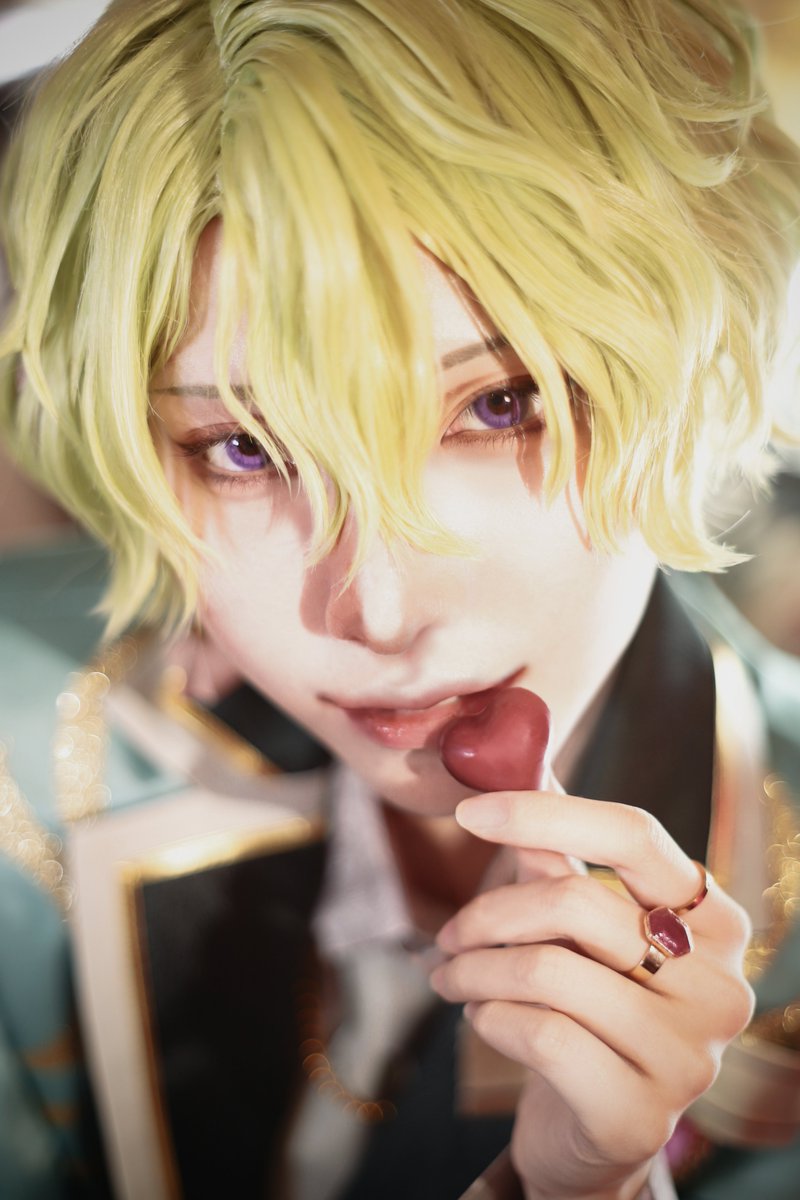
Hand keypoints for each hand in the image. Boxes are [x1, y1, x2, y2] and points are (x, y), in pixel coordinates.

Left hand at [429, 790, 753, 1199]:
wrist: (596, 1132)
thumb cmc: (591, 1005)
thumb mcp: (578, 925)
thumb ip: (556, 850)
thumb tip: (519, 757)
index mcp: (714, 920)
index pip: (635, 834)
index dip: (546, 811)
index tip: (471, 809)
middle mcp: (720, 985)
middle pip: (577, 901)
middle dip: (488, 912)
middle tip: (447, 935)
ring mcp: (690, 1056)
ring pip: (547, 971)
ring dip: (473, 970)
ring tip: (450, 977)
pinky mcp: (642, 1115)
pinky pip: (541, 1036)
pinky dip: (489, 1019)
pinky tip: (481, 1020)